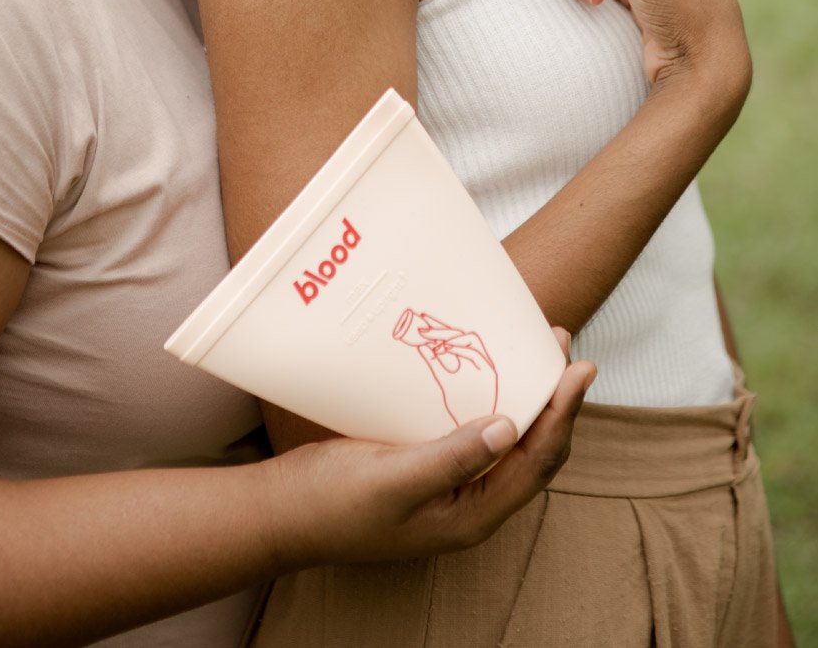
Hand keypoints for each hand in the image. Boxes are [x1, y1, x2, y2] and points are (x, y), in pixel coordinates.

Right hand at [267, 331, 594, 568]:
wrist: (285, 512)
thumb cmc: (334, 502)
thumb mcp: (394, 479)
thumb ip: (452, 458)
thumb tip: (510, 429)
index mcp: (471, 518)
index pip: (536, 464)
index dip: (562, 416)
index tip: (579, 370)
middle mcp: (470, 505)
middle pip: (532, 452)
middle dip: (555, 401)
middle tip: (562, 347)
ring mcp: (450, 487)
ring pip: (508, 440)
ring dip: (528, 398)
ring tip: (536, 352)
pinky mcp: (428, 465)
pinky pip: (477, 431)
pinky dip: (493, 400)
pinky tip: (486, 371)